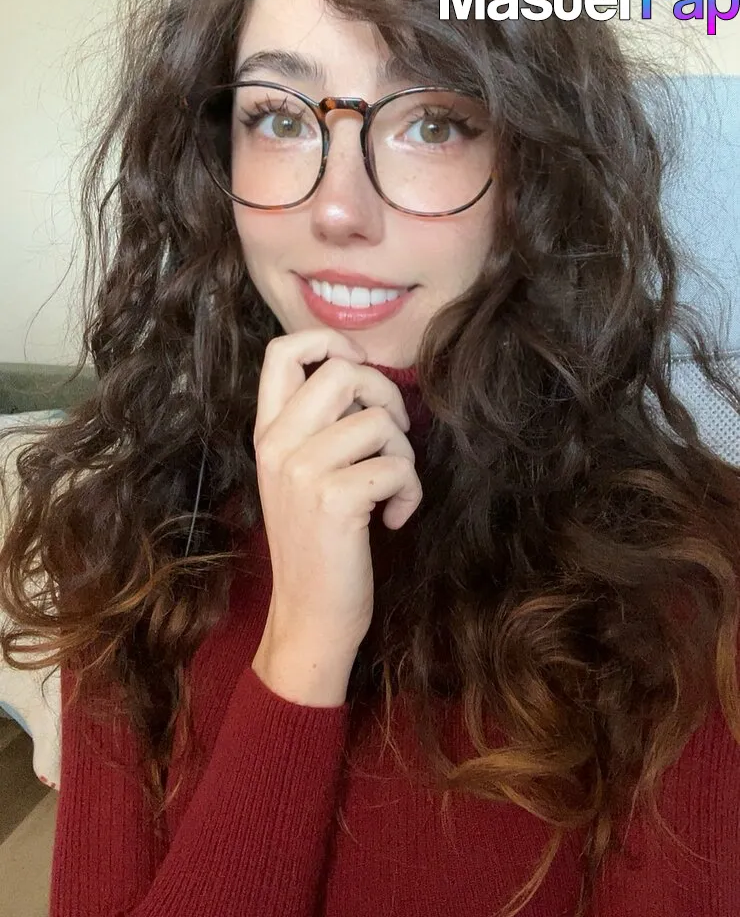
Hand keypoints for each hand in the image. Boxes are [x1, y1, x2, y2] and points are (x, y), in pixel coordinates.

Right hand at [250, 329, 422, 704]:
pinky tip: (394, 517)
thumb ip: (317, 425)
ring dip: (403, 455)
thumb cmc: (317, 542)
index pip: (281, 352)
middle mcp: (277, 444)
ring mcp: (302, 470)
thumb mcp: (299, 475)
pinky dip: (410, 492)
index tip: (356, 366)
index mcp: (267, 432)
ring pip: (380, 420)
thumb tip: (367, 380)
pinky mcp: (334, 499)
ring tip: (391, 489)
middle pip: (345, 371)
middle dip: (386, 396)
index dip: (327, 340)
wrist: (310, 614)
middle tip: (392, 436)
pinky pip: (398, 466)